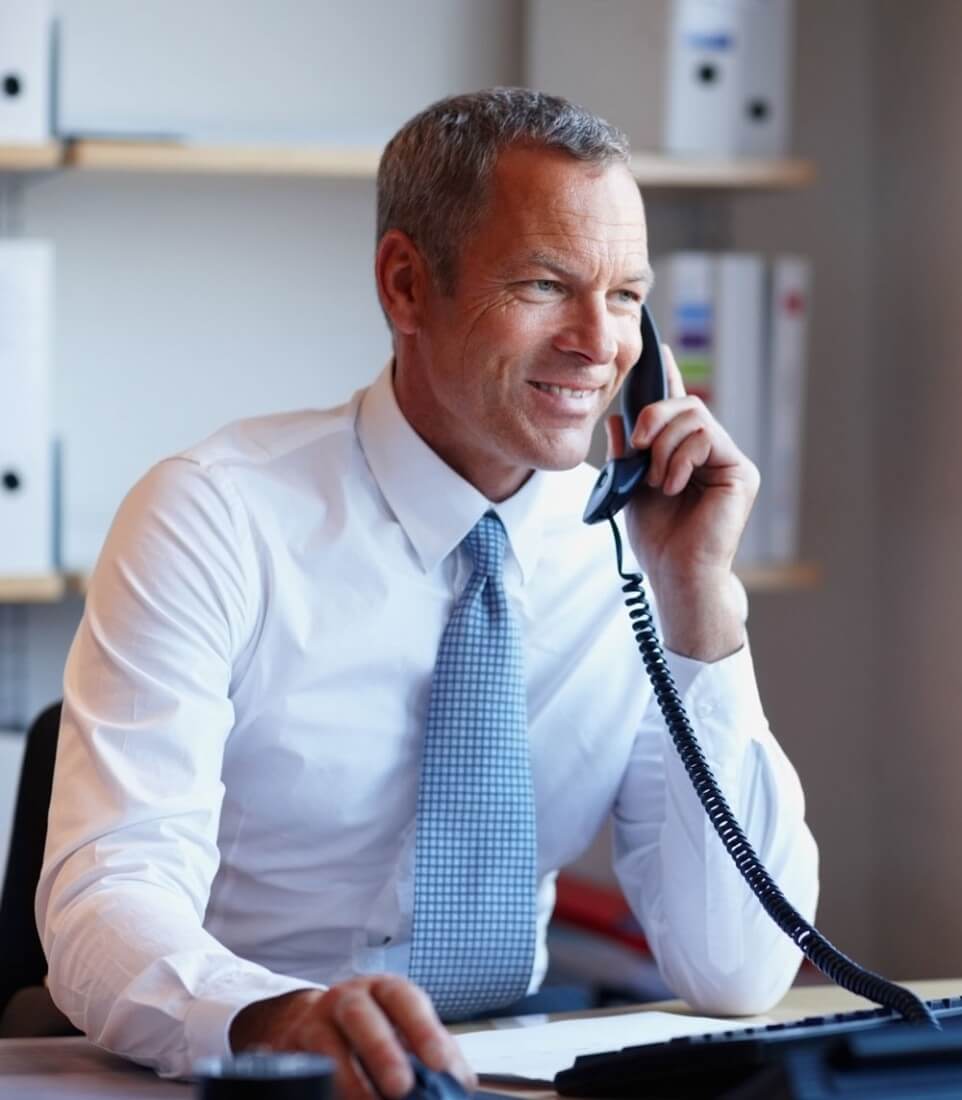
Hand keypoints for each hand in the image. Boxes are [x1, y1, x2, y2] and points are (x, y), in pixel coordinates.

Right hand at [229, 975, 476, 1099]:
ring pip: (325, 1044)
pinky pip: (300, 1066)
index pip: (404, 999)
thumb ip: (435, 1052)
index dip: (423, 1029)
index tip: (440, 1064)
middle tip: (401, 1086)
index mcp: (383, 990)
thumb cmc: (373, 1028)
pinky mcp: (288, 1051)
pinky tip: (327, 1097)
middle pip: (361, 1015)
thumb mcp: (405, 1029)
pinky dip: (314, 1082)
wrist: (313, 1024)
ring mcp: (313, 1022)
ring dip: (348, 1078)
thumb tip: (460, 1082)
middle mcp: (346, 999)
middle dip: (381, 1050)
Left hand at [606, 344, 757, 659]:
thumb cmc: (656, 537)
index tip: (658, 346)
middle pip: (683, 404)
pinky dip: (678, 458)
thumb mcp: (628, 486)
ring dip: (663, 447)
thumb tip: (616, 418)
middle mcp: (711, 450)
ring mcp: (729, 459)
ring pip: (693, 416)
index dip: (668, 375)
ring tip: (659, 481)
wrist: (674, 573)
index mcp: (685, 452)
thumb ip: (625, 452)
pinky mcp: (741, 471)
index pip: (677, 405)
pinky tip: (673, 485)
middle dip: (652, 418)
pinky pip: (705, 437)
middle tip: (637, 448)